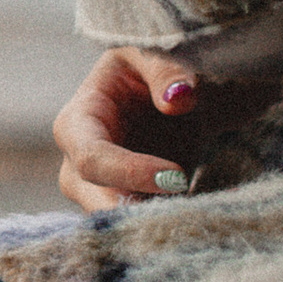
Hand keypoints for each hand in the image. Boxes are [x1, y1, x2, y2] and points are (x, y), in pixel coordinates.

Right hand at [53, 47, 260, 213]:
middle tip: (186, 217)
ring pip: (121, 224)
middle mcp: (81, 166)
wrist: (177, 95)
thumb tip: (178, 99)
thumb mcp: (155, 51)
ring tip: (199, 222)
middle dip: (138, 214)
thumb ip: (166, 71)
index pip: (91, 158)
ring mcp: (104, 193)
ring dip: (158, 227)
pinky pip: (145, 228)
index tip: (177, 176)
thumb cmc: (154, 64)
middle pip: (97, 204)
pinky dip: (174, 229)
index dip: (129, 172)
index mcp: (78, 122)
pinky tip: (203, 225)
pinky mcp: (132, 208)